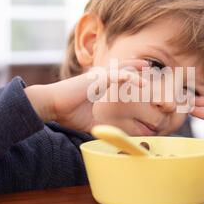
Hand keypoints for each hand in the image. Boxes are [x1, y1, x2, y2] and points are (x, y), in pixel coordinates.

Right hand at [24, 59, 147, 132]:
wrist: (53, 105)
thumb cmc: (69, 113)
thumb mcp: (94, 122)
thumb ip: (107, 125)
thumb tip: (119, 136)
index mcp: (100, 85)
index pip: (119, 77)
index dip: (131, 75)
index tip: (145, 79)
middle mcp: (100, 78)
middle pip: (123, 68)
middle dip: (137, 67)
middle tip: (151, 68)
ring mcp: (99, 77)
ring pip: (123, 69)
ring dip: (136, 69)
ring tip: (149, 69)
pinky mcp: (96, 78)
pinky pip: (117, 75)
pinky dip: (130, 77)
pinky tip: (141, 83)